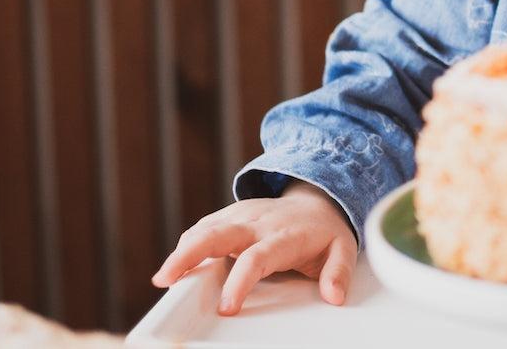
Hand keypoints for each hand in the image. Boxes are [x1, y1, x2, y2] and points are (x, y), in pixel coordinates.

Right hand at [151, 180, 356, 315]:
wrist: (319, 198)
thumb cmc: (325, 230)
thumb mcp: (343, 248)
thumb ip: (339, 272)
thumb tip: (333, 296)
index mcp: (283, 235)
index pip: (256, 258)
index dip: (240, 282)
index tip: (226, 308)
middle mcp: (258, 222)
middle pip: (219, 235)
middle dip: (191, 255)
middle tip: (168, 280)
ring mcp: (241, 215)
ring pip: (206, 229)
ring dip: (182, 251)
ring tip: (163, 278)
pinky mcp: (230, 214)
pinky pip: (204, 227)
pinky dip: (188, 243)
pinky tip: (176, 264)